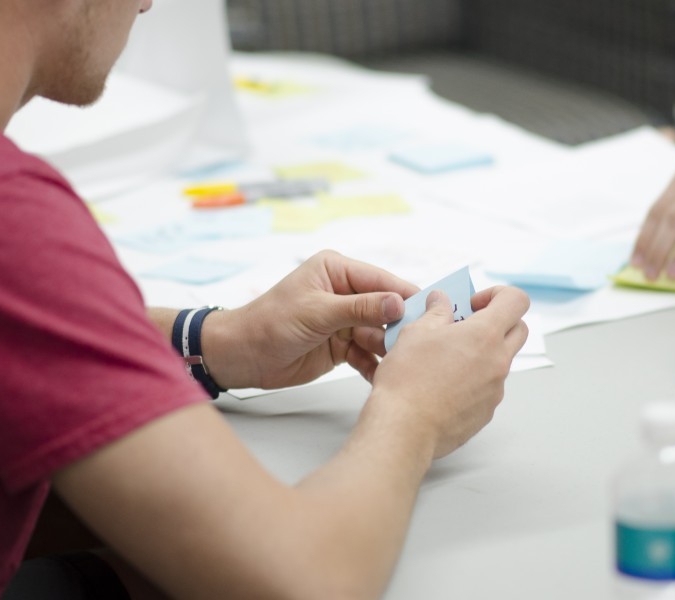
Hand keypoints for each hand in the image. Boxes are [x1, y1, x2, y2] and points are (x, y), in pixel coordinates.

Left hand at [204, 250, 418, 388]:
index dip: (406, 296)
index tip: (432, 312)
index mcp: (337, 270)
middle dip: (400, 327)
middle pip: (386, 309)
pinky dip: (375, 366)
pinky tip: (384, 377)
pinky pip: (368, 354)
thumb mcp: (317, 312)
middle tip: (419, 344)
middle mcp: (345, 292)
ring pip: (380, 334)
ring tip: (403, 365)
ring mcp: (345, 321)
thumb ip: (360, 308)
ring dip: (389, 350)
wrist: (242, 356)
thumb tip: (399, 303)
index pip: (382, 281)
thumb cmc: (269, 323)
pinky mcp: (342, 345)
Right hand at [368, 286, 529, 458]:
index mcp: (485, 335)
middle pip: (519, 330)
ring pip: (501, 361)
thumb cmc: (408, 379)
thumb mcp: (416, 332)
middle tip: (466, 327)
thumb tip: (441, 301)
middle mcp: (498, 362)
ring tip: (446, 359)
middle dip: (497, 322)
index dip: (498, 295)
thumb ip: (436, 312)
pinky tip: (443, 386)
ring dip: (482, 353)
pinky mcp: (486, 412)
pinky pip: (488, 388)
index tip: (473, 304)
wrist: (404, 428)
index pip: (516, 301)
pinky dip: (473, 380)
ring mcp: (495, 390)